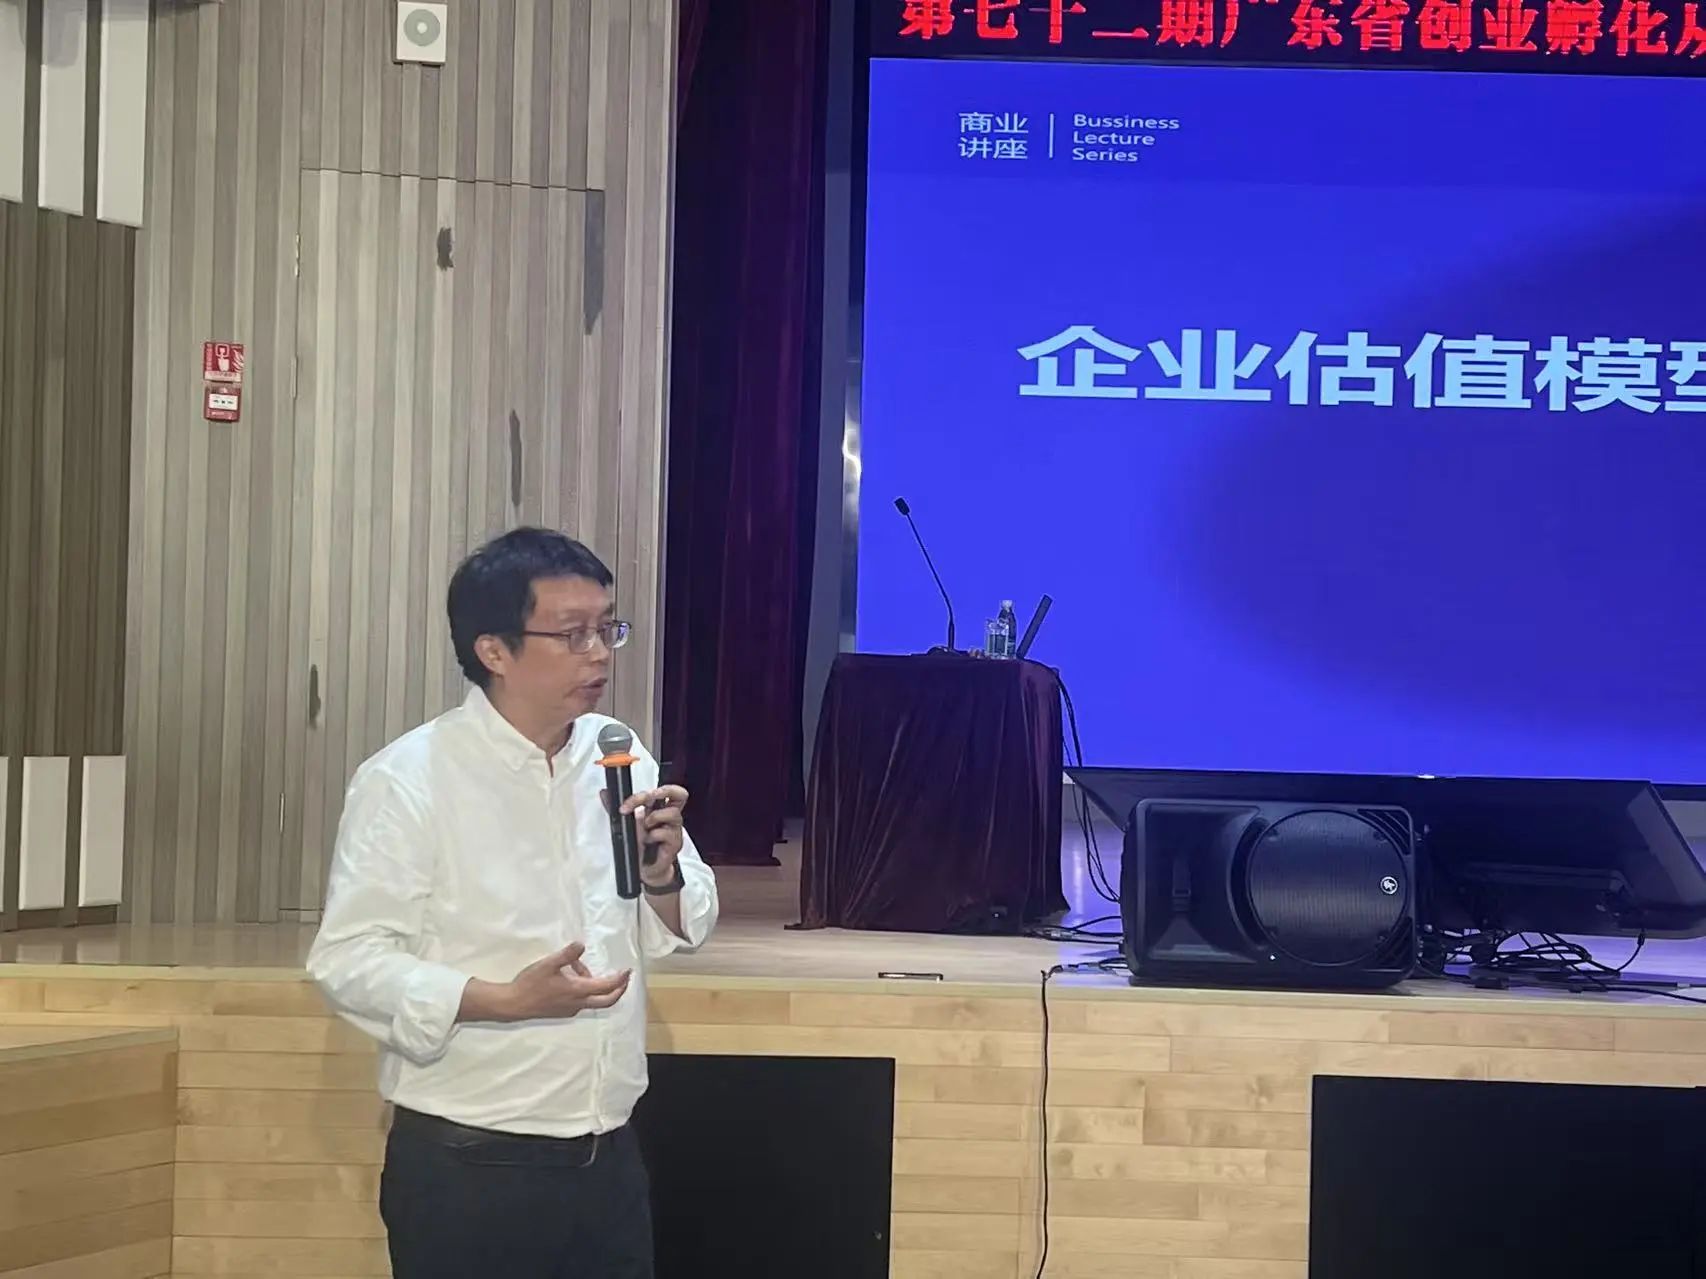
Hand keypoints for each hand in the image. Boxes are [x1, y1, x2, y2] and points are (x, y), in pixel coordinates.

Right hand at [461, 942, 629, 1022]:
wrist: (514, 1005)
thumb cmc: (531, 984)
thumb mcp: (548, 964)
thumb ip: (567, 955)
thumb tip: (581, 945)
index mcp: (578, 991)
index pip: (607, 987)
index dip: (620, 979)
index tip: (628, 970)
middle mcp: (578, 1003)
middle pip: (607, 1000)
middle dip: (619, 989)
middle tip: (624, 977)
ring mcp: (571, 1009)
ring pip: (592, 998)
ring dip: (593, 982)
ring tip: (575, 964)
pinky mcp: (563, 1011)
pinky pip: (581, 1000)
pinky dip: (583, 987)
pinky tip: (568, 975)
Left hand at [605, 785, 689, 889]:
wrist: (643, 868)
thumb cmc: (638, 845)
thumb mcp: (625, 824)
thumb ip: (614, 807)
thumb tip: (604, 792)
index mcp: (659, 809)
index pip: (666, 791)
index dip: (648, 792)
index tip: (626, 805)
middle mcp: (669, 817)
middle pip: (680, 794)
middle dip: (660, 793)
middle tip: (645, 801)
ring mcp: (674, 830)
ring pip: (673, 813)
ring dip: (653, 818)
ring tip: (645, 829)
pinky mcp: (675, 843)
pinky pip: (666, 832)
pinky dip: (652, 836)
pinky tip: (648, 842)